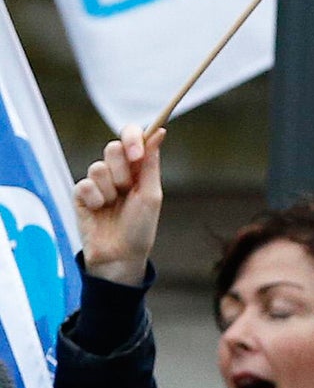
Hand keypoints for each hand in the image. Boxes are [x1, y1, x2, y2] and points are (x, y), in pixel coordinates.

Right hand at [74, 127, 163, 287]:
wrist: (121, 254)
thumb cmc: (140, 227)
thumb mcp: (151, 194)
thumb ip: (151, 163)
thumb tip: (159, 132)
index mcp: (138, 169)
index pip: (132, 138)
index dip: (132, 138)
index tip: (136, 152)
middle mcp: (118, 172)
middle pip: (113, 148)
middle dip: (123, 170)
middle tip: (127, 190)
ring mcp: (98, 182)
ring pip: (98, 167)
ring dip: (110, 189)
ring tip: (113, 205)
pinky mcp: (81, 194)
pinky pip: (85, 185)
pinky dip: (95, 199)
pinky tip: (99, 211)